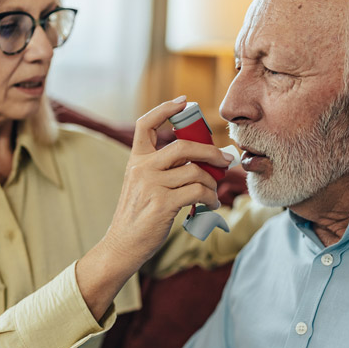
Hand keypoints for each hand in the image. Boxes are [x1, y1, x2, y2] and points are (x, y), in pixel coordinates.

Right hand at [76, 97, 232, 318]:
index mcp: (135, 161)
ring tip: (214, 195)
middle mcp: (142, 169)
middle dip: (211, 152)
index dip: (165, 110)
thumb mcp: (142, 186)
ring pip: (195, 173)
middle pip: (183, 146)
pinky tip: (211, 205)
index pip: (145, 124)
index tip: (184, 102)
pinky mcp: (163, 204)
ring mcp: (151, 186)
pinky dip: (210, 198)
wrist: (123, 245)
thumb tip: (201, 162)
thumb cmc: (138, 217)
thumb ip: (163, 170)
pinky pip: (197, 192)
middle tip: (226, 159)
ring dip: (212, 184)